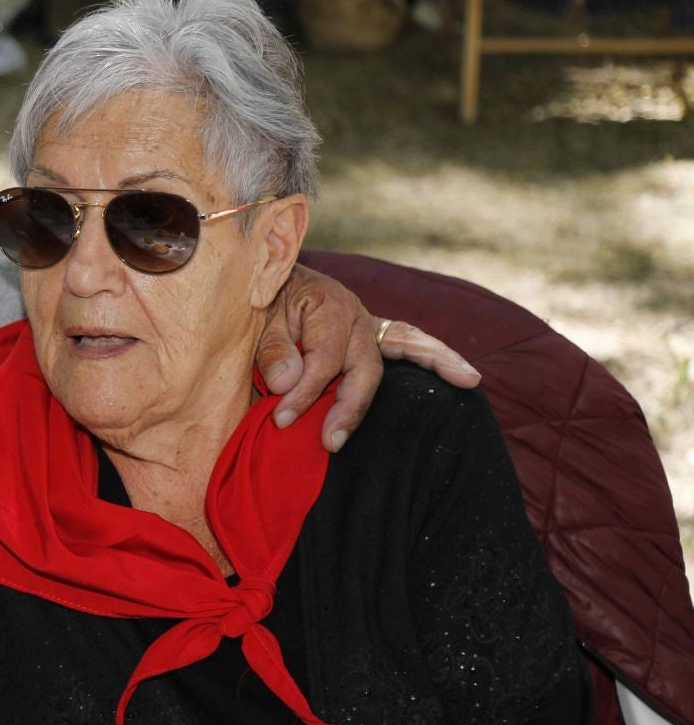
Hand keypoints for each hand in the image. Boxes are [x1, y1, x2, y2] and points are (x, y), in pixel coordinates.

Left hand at [255, 263, 480, 451]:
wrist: (261, 283)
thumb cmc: (259, 305)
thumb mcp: (257, 323)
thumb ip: (271, 351)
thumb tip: (287, 383)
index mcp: (325, 306)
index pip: (323, 359)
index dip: (304, 392)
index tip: (282, 418)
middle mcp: (354, 313)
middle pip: (364, 365)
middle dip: (350, 406)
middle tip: (331, 441)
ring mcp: (368, 322)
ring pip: (405, 345)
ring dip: (436, 364)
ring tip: (467, 380)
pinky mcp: (372, 334)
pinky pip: (410, 342)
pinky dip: (436, 355)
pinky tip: (466, 373)